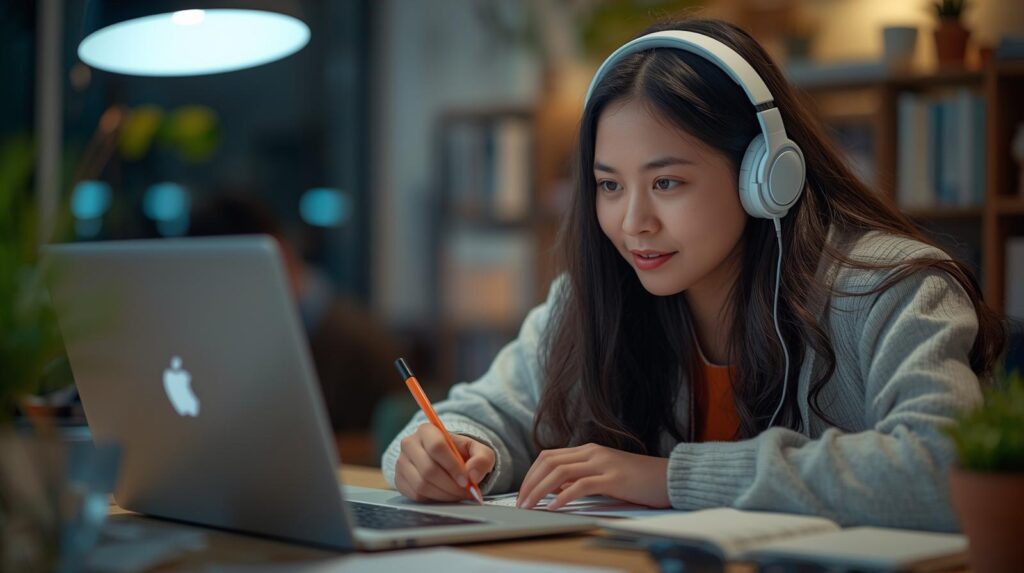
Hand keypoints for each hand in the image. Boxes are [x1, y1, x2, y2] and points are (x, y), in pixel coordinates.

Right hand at [394, 423, 494, 501]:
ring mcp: (401, 463)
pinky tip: (445, 495)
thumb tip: (473, 475)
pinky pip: (415, 495)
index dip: (453, 466)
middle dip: (451, 485)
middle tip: (466, 492)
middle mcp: (409, 444)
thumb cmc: (460, 453)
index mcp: (427, 430)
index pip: (437, 447)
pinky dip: (434, 499)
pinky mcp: (399, 480)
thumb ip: (482, 459)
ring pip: (421, 485)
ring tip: (458, 494)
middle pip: (428, 469)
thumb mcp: (478, 450)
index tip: (466, 480)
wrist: (444, 459)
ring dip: (444, 495)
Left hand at [517, 443, 669, 509]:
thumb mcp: (604, 476)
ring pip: (560, 472)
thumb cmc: (638, 480)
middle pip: (549, 462)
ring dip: (540, 490)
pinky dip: (563, 496)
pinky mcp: (613, 478)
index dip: (531, 473)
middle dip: (530, 482)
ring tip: (530, 505)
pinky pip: (581, 486)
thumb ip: (580, 478)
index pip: (549, 456)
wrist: (669, 477)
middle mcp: (592, 453)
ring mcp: (602, 463)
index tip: (522, 491)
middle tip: (520, 502)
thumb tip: (555, 489)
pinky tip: (554, 507)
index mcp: (588, 450)